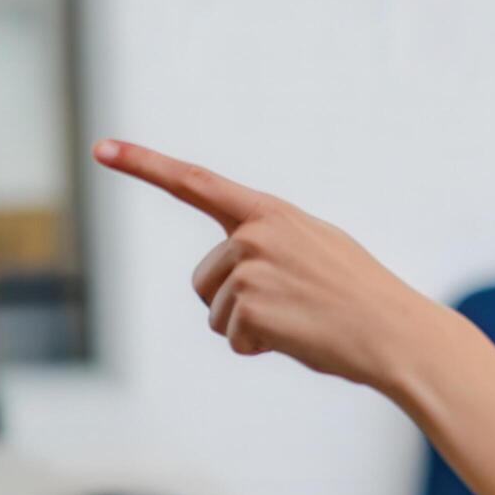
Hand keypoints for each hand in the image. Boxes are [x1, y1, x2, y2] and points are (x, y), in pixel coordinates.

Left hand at [91, 138, 468, 390]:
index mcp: (269, 211)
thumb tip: (238, 260)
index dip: (144, 164)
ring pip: (215, 312)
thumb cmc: (359, 293)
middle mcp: (254, 232)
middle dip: (233, 302)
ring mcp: (250, 268)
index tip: (100, 148)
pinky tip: (299, 337)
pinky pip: (232, 338)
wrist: (394, 331)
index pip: (195, 182)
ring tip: (300, 319)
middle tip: (291, 305)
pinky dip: (260, 347)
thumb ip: (271, 238)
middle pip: (204, 279)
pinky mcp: (249, 307)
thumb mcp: (316, 245)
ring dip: (248, 327)